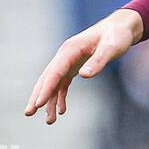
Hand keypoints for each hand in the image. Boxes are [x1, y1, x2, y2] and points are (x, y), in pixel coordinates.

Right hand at [24, 8, 143, 123]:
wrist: (120, 27)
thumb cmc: (116, 36)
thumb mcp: (111, 48)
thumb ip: (98, 62)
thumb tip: (83, 76)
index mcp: (70, 50)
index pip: (54, 72)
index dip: (45, 89)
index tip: (37, 104)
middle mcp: (65, 55)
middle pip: (47, 78)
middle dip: (38, 96)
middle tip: (28, 113)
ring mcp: (68, 61)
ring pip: (54, 83)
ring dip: (49, 101)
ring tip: (49, 121)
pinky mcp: (74, 66)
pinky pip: (63, 84)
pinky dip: (60, 97)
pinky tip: (61, 110)